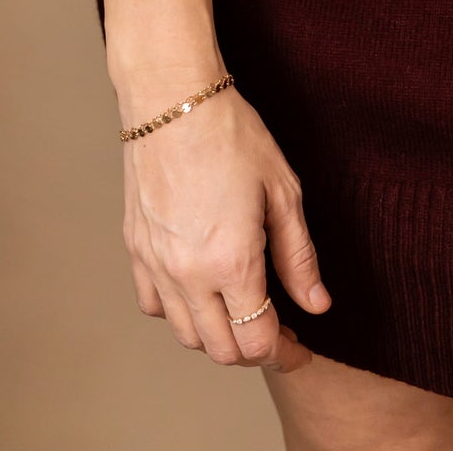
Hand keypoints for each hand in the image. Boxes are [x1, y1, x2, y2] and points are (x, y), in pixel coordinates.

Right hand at [119, 77, 330, 369]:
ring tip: (241, 307)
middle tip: (275, 328)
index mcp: (230, 261)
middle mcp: (188, 274)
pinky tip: (200, 288)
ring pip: (185, 335)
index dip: (283, 351)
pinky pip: (154, 306)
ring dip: (216, 334)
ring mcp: (156, 265)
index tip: (298, 344)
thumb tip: (317, 304)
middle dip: (252, 349)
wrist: (173, 101)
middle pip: (220, 349)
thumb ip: (299, 256)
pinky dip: (178, 311)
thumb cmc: (232, 135)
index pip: (256, 340)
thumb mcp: (282, 191)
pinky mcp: (135, 250)